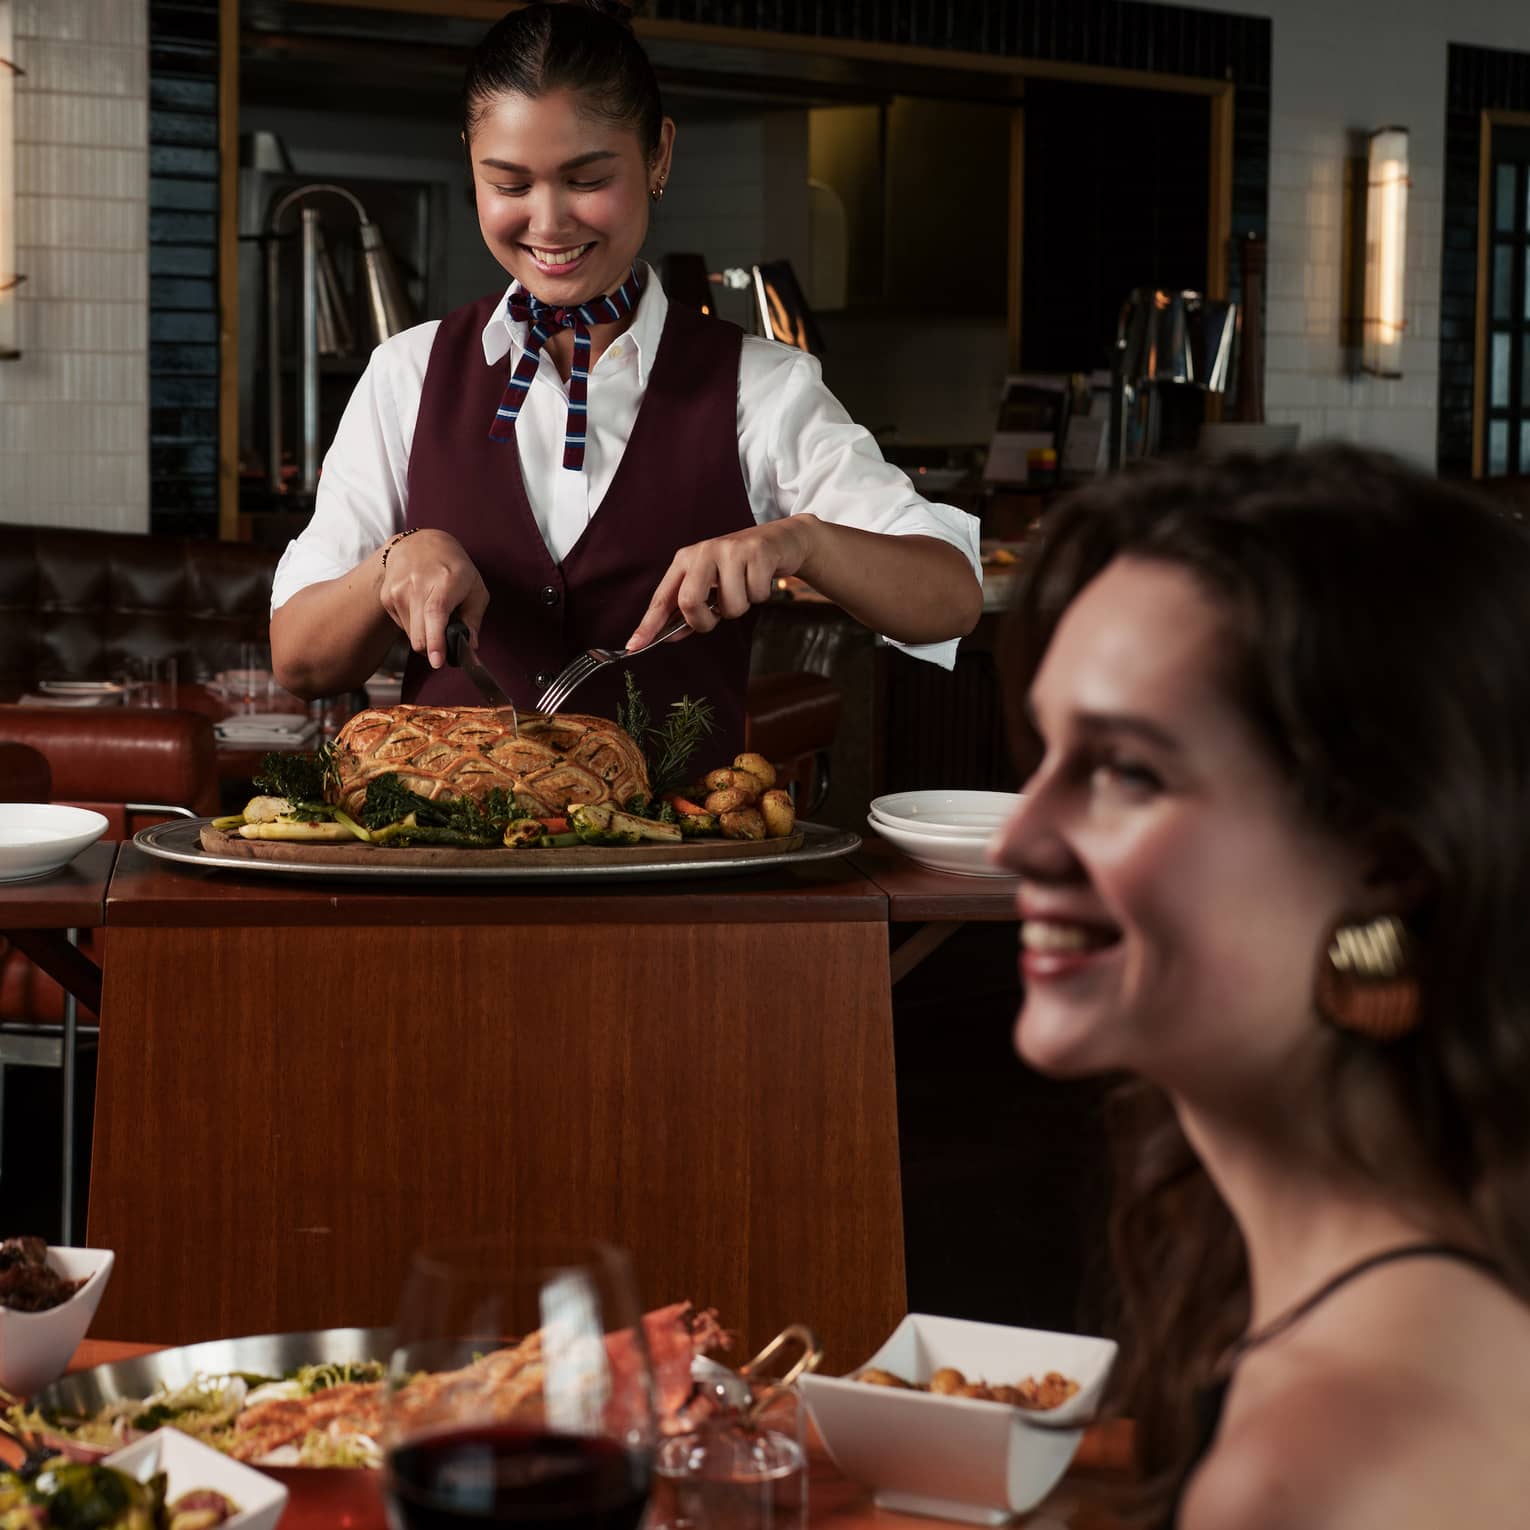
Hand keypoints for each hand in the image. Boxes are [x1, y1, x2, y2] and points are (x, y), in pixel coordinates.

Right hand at [378, 529, 490, 668]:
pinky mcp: (387, 597)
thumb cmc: (454, 567)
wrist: (419, 544)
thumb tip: (470, 646)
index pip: (435, 614)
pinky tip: (420, 606)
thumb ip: (474, 620)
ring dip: (425, 635)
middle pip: (420, 635)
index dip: (436, 641)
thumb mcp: (475, 588)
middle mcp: (417, 585)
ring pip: (411, 636)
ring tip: (434, 613)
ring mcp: (398, 591)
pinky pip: (402, 627)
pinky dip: (414, 625)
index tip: (437, 661)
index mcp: (444, 582)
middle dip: (434, 648)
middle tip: (446, 641)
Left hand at [626, 516, 816, 649]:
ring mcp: (731, 550)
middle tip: (717, 616)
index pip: (662, 598)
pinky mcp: (757, 552)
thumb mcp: (711, 583)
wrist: (780, 540)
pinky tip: (760, 578)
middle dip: (705, 621)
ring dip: (741, 607)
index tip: (634, 646)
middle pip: (690, 602)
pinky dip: (761, 595)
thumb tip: (670, 634)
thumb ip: (690, 607)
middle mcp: (704, 552)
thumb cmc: (741, 566)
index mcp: (686, 560)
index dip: (648, 624)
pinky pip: (756, 595)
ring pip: (730, 605)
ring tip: (744, 587)